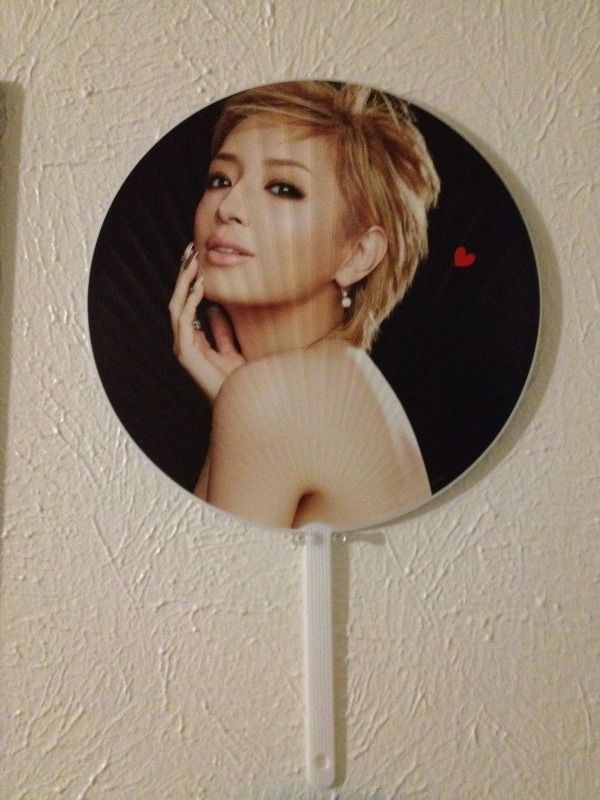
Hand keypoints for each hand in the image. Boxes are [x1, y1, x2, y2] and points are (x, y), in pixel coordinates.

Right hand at [169, 243, 244, 401]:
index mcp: (193, 339)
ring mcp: (182, 348)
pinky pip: (183, 322)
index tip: (197, 257)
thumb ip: (223, 331)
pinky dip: (190, 302)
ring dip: (184, 282)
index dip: (189, 280)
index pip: (186, 303)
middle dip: (183, 274)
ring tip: (193, 261)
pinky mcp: (185, 355)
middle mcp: (184, 342)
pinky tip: (200, 286)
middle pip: (178, 300)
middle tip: (191, 249)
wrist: (240, 404)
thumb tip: (216, 308)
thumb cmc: (237, 382)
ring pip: (176, 307)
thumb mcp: (233, 349)